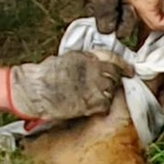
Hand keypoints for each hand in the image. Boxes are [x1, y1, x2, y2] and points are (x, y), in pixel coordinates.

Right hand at [7, 51, 131, 120]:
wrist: (34, 90)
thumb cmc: (44, 75)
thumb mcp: (66, 59)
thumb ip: (84, 61)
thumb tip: (97, 66)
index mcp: (86, 57)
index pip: (112, 59)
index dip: (123, 66)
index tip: (129, 71)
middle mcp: (92, 70)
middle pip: (114, 75)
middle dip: (114, 81)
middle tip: (110, 87)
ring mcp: (92, 87)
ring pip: (111, 90)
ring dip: (107, 94)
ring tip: (95, 96)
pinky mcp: (89, 103)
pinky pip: (104, 104)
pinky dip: (101, 106)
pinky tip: (92, 106)